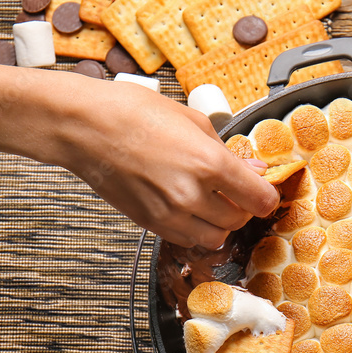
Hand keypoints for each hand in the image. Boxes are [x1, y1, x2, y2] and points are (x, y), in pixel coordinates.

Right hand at [60, 80, 278, 248]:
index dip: (267, 195)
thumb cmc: (132, 113)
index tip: (264, 189)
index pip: (260, 199)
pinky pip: (188, 240)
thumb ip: (228, 150)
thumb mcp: (192, 121)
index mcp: (209, 163)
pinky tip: (188, 207)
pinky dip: (196, 229)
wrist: (84, 127)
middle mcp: (192, 195)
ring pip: (216, 237)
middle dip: (242, 206)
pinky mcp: (151, 224)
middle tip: (234, 189)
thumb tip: (255, 169)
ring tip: (210, 200)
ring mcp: (170, 214)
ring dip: (220, 222)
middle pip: (240, 220)